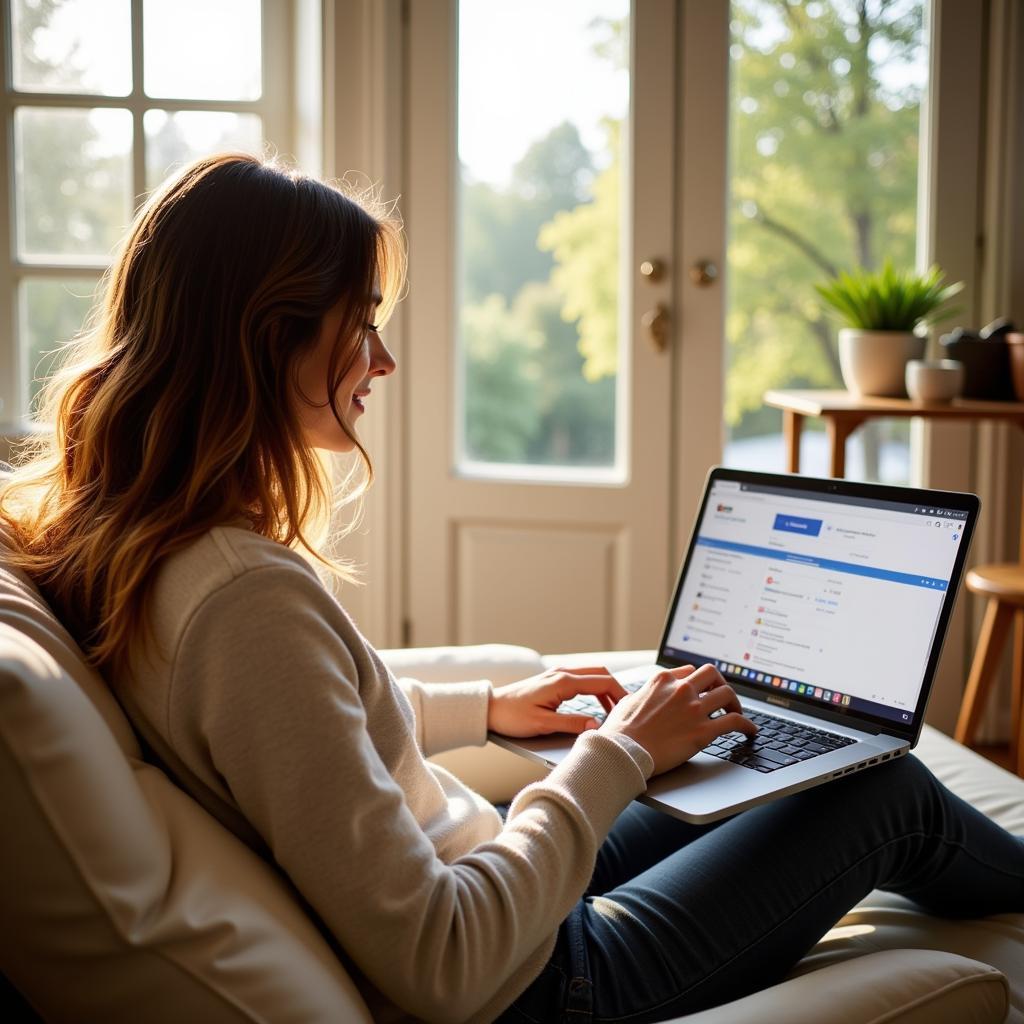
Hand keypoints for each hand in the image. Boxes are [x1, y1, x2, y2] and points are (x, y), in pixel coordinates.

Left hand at [487, 666, 628, 736]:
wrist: (490, 709)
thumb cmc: (513, 717)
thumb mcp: (543, 724)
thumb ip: (572, 724)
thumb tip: (597, 724)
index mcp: (563, 682)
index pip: (602, 682)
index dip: (620, 695)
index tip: (629, 709)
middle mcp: (562, 673)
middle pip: (600, 673)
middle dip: (616, 689)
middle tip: (625, 709)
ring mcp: (557, 674)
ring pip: (591, 675)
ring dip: (605, 689)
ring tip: (613, 710)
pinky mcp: (553, 680)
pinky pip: (581, 679)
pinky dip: (594, 688)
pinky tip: (595, 704)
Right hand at [601, 664, 757, 774]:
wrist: (624, 752)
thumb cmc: (620, 731)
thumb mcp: (628, 701)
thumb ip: (644, 695)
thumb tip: (647, 696)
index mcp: (662, 680)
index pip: (690, 670)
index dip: (699, 681)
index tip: (703, 689)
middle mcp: (681, 690)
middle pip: (713, 673)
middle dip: (720, 683)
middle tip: (722, 696)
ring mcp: (693, 709)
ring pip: (727, 694)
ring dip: (735, 703)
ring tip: (737, 713)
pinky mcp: (703, 731)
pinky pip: (735, 722)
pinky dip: (747, 725)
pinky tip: (750, 732)